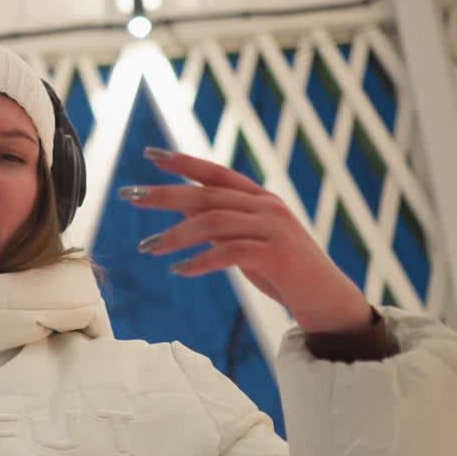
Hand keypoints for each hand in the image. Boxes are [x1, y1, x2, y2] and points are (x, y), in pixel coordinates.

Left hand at [119, 147, 372, 334]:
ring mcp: (274, 229)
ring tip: (147, 248)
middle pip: (207, 194)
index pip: (217, 173)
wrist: (327, 301)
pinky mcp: (277, 256)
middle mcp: (267, 207)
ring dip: (175, 235)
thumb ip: (221, 226)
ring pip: (214, 222)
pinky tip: (179, 271)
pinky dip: (200, 261)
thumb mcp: (247, 243)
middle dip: (165, 194)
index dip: (184, 161)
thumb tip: (181, 212)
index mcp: (261, 198)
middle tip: (130, 196)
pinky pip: (230, 252)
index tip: (150, 154)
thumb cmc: (283, 273)